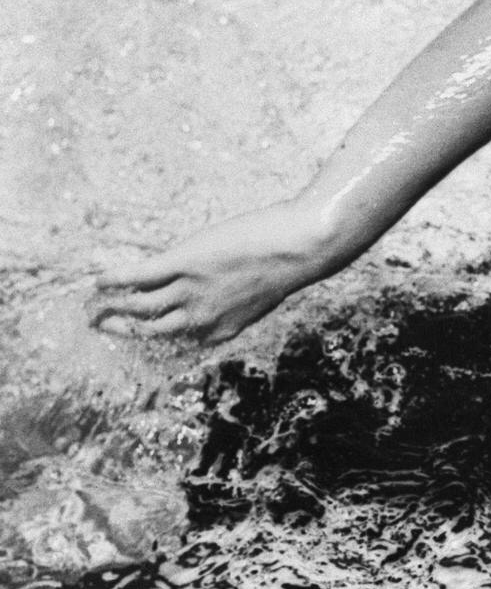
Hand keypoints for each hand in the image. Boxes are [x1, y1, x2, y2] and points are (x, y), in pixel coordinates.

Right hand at [91, 202, 337, 342]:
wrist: (302, 247)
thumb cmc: (287, 265)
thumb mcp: (257, 295)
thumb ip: (232, 301)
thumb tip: (214, 290)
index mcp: (220, 331)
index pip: (173, 342)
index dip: (147, 339)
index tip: (132, 333)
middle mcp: (201, 318)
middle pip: (148, 331)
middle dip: (119, 329)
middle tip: (99, 323)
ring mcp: (191, 291)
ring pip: (138, 307)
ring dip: (109, 308)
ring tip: (91, 304)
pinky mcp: (184, 263)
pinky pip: (138, 276)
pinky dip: (114, 280)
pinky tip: (100, 279)